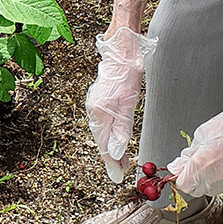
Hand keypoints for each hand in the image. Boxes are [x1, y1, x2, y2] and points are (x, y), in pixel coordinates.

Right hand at [85, 26, 156, 181]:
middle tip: (121, 172)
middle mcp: (93, 110)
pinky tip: (113, 138)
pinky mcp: (99, 99)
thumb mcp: (129, 101)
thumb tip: (117, 151)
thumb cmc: (127, 71)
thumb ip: (122, 127)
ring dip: (109, 147)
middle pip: (100, 140)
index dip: (112, 162)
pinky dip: (107, 135)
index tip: (118, 176)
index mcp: (99, 112)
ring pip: (100, 132)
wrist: (121, 47)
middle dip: (110, 157)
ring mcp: (94, 104)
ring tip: (119, 160)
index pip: (105, 144)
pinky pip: (101, 123)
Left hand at [167, 84, 222, 196]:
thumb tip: (177, 167)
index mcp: (203, 162)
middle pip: (197, 191)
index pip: (184, 185)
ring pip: (214, 190)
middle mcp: (218, 175)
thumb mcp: (201, 135)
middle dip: (194, 180)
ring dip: (211, 180)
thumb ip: (187, 155)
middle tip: (200, 165)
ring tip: (218, 161)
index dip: (182, 178)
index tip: (183, 172)